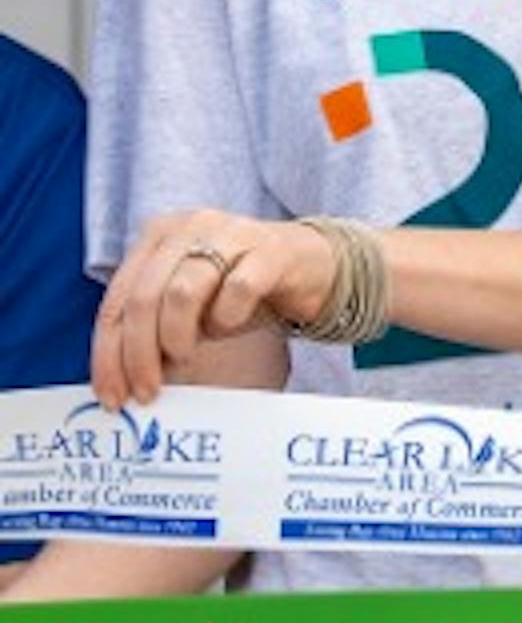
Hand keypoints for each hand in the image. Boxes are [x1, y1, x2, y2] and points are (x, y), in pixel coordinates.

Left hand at [93, 211, 328, 405]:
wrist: (313, 264)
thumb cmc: (241, 287)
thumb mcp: (189, 305)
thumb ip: (155, 327)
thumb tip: (125, 378)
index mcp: (158, 237)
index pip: (117, 301)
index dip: (108, 353)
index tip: (112, 394)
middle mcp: (188, 228)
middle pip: (144, 299)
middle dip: (138, 354)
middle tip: (146, 391)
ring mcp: (230, 234)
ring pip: (182, 292)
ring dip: (177, 336)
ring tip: (186, 355)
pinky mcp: (270, 250)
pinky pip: (238, 289)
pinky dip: (227, 317)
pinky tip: (229, 326)